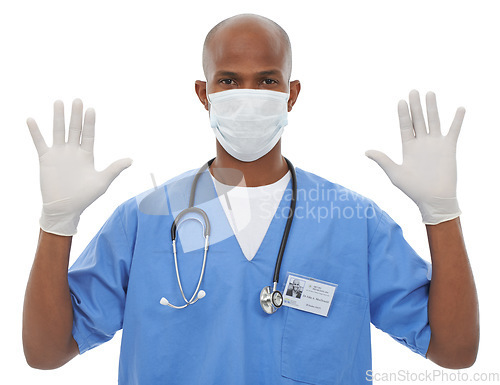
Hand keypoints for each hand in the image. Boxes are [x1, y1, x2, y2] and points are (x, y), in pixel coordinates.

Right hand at [27, 99, 131, 235]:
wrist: (65, 209)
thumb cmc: (85, 197)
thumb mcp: (102, 182)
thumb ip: (114, 169)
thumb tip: (131, 160)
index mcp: (87, 155)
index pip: (89, 134)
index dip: (90, 123)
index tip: (91, 110)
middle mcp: (73, 151)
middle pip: (75, 129)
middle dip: (76, 115)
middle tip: (77, 100)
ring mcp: (59, 154)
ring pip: (58, 131)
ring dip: (58, 117)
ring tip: (59, 102)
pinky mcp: (46, 159)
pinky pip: (39, 142)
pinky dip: (35, 132)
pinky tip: (31, 119)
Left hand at [365, 90, 464, 224]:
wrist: (433, 199)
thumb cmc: (413, 189)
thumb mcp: (395, 173)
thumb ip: (383, 160)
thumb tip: (366, 151)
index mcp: (408, 147)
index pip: (405, 126)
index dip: (403, 114)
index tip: (401, 101)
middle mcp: (422, 143)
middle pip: (418, 120)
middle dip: (415, 106)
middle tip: (413, 91)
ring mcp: (435, 145)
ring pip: (434, 121)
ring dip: (432, 108)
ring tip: (429, 93)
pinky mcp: (449, 148)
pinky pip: (453, 131)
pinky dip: (457, 120)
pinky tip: (460, 109)